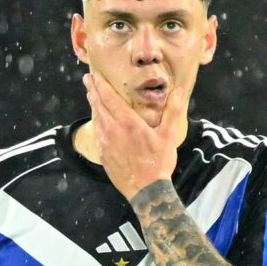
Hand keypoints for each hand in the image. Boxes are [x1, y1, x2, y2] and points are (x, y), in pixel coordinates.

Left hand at [84, 69, 185, 200]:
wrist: (146, 191)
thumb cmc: (159, 162)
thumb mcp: (170, 135)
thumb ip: (173, 111)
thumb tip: (179, 89)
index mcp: (127, 123)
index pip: (109, 98)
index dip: (100, 84)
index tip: (93, 74)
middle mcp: (112, 130)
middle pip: (98, 105)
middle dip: (92, 90)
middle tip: (87, 79)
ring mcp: (105, 143)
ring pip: (96, 119)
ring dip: (93, 105)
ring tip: (91, 95)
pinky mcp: (103, 155)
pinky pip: (97, 133)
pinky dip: (96, 122)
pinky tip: (98, 120)